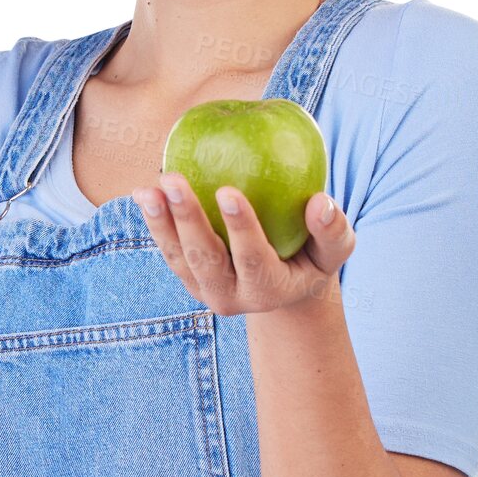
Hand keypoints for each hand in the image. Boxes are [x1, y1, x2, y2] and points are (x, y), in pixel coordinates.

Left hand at [132, 172, 355, 316]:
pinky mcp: (188, 278)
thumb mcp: (334, 250)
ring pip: (178, 257)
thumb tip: (321, 202)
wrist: (284, 286)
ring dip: (159, 222)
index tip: (227, 190)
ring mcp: (205, 290)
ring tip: (147, 188)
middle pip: (204, 258)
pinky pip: (168, 250)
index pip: (253, 258)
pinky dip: (154, 223)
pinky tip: (143, 192)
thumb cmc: (313, 257)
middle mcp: (231, 297)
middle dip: (186, 219)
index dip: (240, 227)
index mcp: (269, 290)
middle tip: (173, 179)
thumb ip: (333, 230)